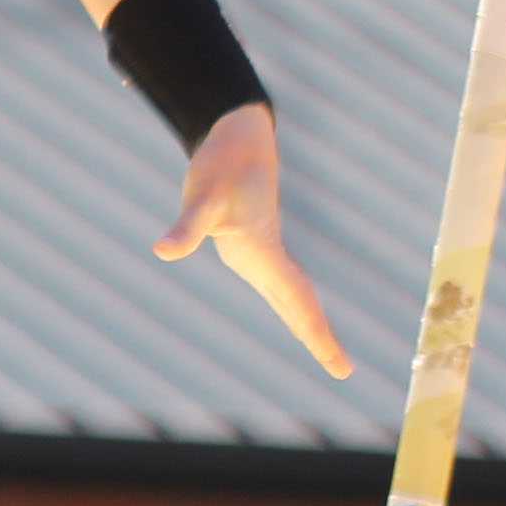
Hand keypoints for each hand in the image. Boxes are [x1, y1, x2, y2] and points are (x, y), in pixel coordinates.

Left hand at [154, 105, 347, 376]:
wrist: (237, 134)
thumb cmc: (220, 165)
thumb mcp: (202, 199)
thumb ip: (186, 228)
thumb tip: (162, 251)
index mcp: (265, 254)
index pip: (297, 303)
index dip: (318, 335)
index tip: (341, 368)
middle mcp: (269, 256)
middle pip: (301, 304)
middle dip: (319, 337)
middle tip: (343, 371)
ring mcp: (262, 250)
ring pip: (292, 292)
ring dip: (307, 320)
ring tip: (325, 348)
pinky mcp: (252, 241)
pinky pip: (278, 281)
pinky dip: (290, 300)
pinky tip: (289, 308)